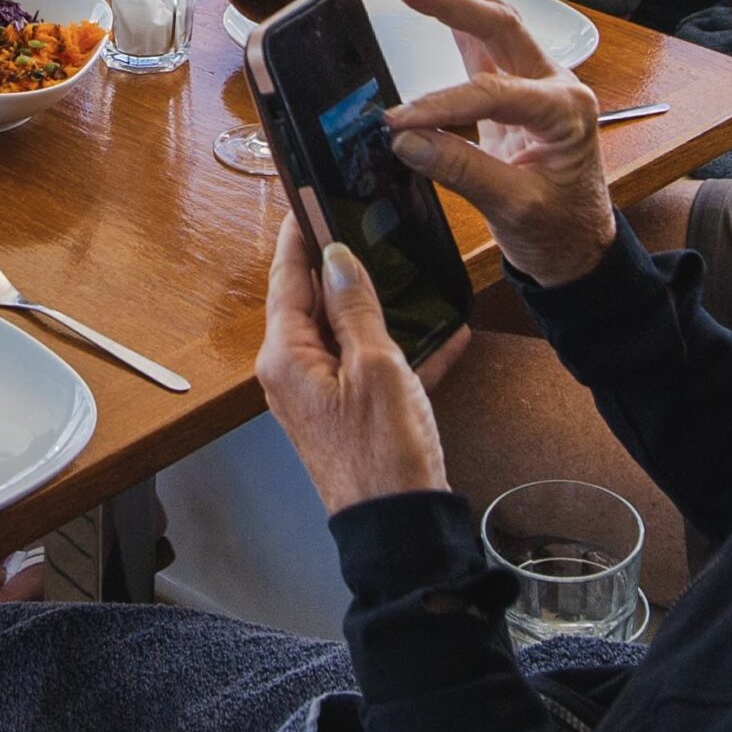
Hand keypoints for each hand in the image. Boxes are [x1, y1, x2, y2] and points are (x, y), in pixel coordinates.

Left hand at [256, 215, 458, 516]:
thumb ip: (356, 307)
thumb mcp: (376, 367)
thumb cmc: (384, 456)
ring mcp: (319, 395)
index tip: (307, 199)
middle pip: (312, 302)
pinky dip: (401, 350)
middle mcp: (292, 373)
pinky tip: (444, 334)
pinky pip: (370, 368)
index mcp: (286, 356)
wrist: (401, 533)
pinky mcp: (347, 415)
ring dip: (376, 308)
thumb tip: (338, 257)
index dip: (299, 236)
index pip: (287, 278)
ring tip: (404, 271)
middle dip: (340, 267)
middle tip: (362, 225)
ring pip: (345, 333)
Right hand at [385, 0, 615, 288]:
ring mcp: (538, 83)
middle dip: (454, 0)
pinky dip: (459, 17)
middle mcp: (556, 85)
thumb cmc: (560, 231)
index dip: (441, 104)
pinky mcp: (518, 90)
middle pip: (502, 27)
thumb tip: (406, 139)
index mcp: (566, 111)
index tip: (398, 119)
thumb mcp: (514, 209)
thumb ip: (461, 169)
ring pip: (497, 24)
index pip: (493, 93)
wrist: (580, 247)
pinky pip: (488, 44)